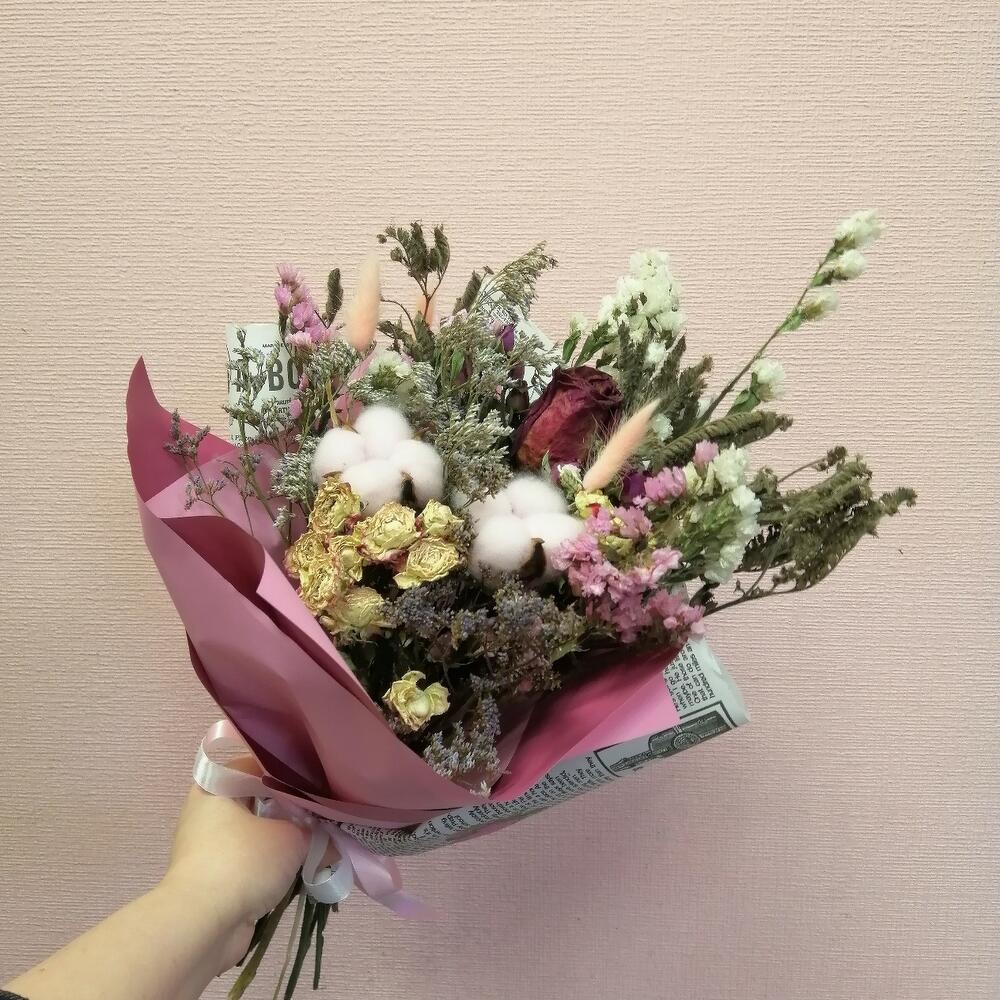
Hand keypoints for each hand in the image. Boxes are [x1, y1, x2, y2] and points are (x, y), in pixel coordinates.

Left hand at [163, 760, 309, 970]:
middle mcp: (206, 813)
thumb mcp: (291, 837)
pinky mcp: (213, 880)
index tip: (320, 782)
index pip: (259, 766)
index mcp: (215, 788)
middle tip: (322, 813)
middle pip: (258, 802)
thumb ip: (311, 828)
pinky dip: (271, 868)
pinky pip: (250, 864)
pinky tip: (299, 871)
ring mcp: (207, 849)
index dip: (292, 772)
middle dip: (290, 810)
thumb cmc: (243, 863)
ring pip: (255, 835)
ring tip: (318, 843)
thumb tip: (321, 835)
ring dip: (282, 842)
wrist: (203, 926)